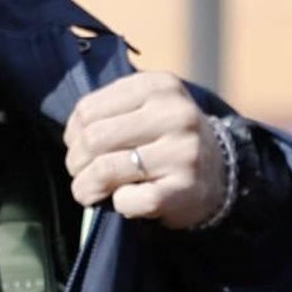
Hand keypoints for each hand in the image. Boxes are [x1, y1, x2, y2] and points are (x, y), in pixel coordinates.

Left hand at [61, 67, 232, 228]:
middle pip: (93, 139)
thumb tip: (71, 134)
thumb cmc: (167, 139)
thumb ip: (111, 109)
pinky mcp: (183, 190)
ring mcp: (182, 153)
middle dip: (76, 163)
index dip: (73, 134)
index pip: (88, 110)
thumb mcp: (148, 107)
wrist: (220, 173)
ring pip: (104, 170)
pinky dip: (118, 205)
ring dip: (86, 187)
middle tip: (81, 173)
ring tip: (90, 191)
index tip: (78, 146)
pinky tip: (125, 201)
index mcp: (159, 86)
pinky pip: (127, 200)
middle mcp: (175, 115)